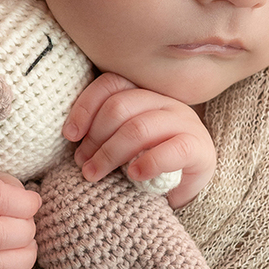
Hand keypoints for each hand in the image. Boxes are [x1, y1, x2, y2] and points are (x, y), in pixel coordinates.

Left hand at [62, 73, 215, 208]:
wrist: (190, 185)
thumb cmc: (149, 163)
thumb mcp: (123, 144)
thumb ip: (105, 132)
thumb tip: (72, 136)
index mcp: (144, 93)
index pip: (111, 84)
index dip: (85, 107)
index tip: (70, 135)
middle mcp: (165, 101)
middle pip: (119, 106)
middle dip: (94, 138)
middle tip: (82, 163)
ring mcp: (184, 122)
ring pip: (138, 128)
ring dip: (109, 154)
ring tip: (94, 174)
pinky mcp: (199, 148)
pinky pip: (172, 150)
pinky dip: (149, 163)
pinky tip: (134, 176)